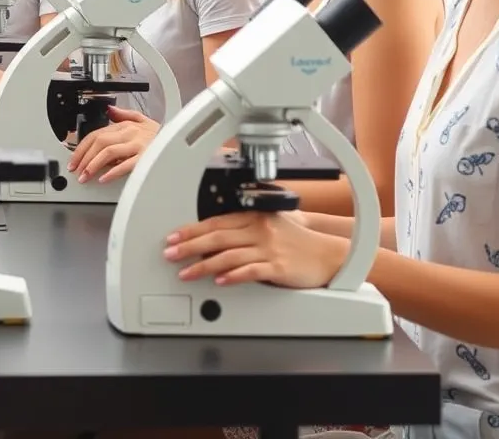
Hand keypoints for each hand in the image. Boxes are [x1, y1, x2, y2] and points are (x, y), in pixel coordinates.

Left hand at [67, 105, 159, 182]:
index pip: (96, 134)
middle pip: (100, 142)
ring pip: (109, 152)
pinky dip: (113, 172)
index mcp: (125, 126)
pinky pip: (127, 164)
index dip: (81, 148)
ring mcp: (137, 145)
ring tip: (85, 176)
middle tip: (76, 171)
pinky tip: (104, 179)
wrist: (179, 139)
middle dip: (84, 157)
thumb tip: (109, 109)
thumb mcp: (141, 119)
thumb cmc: (158, 134)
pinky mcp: (145, 157)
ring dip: (93, 165)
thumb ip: (123, 114)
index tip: (74, 160)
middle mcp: (129, 133)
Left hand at [163, 210, 345, 287]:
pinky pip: (251, 271)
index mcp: (253, 217)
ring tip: (186, 273)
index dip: (191, 230)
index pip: (215, 222)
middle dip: (189, 246)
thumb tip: (214, 238)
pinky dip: (233, 276)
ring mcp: (268, 248)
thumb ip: (244, 228)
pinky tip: (220, 282)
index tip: (173, 237)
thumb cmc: (297, 242)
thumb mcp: (269, 225)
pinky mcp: (278, 266)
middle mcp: (258, 230)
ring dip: (204, 265)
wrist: (328, 254)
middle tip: (169, 253)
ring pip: (229, 255)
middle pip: (217, 237)